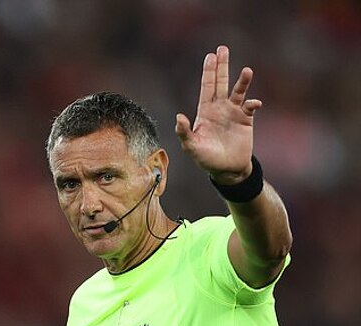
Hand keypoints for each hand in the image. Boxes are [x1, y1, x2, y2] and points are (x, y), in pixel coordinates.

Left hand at [175, 45, 261, 184]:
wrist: (227, 169)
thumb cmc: (206, 159)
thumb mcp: (191, 147)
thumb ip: (184, 132)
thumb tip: (179, 117)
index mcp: (205, 111)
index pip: (206, 87)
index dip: (208, 72)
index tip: (210, 56)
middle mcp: (219, 108)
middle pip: (220, 83)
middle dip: (222, 66)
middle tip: (223, 49)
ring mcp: (233, 112)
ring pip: (238, 91)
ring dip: (242, 81)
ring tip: (247, 71)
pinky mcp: (246, 120)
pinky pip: (250, 107)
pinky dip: (252, 103)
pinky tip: (253, 103)